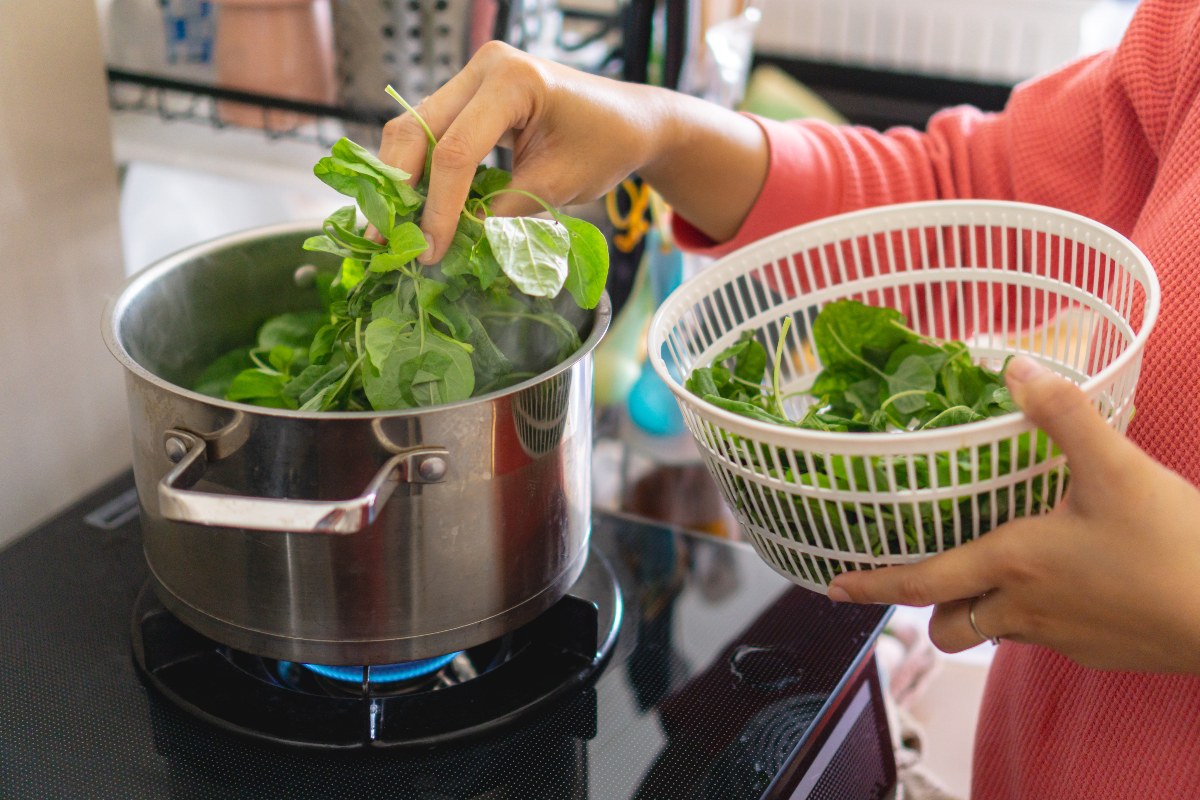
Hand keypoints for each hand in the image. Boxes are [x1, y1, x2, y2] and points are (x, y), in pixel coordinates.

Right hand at [377, 41, 766, 263]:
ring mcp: (473, 77)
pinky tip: (413, 207)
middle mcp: (484, 68)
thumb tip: (458, 244)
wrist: (630, 119)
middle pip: (416, 129)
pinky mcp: (470, 95)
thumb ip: (506, 213)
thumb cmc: (606, 145)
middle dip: (399, 187)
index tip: (432, 250)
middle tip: (384, 240)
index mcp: (513, 81)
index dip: (440, 207)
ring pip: (414, 129)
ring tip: (392, 229)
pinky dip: (421, 170)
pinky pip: (432, 132)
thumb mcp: (558, 186)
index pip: (457, 151)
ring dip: (401, 180)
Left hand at [827, 356, 1199, 673]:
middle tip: (930, 577)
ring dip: (981, 612)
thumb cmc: (1171, 546)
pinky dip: (1035, 617)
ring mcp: (1060, 640)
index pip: (920, 583)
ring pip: (994, 634)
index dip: (872, 585)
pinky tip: (1068, 584)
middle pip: (948, 626)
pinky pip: (1044, 639)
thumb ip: (1063, 415)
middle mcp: (1022, 610)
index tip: (833, 587)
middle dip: (930, 609)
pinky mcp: (1096, 654)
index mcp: (1011, 563)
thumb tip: (1014, 366)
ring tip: (997, 574)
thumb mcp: (1116, 468)